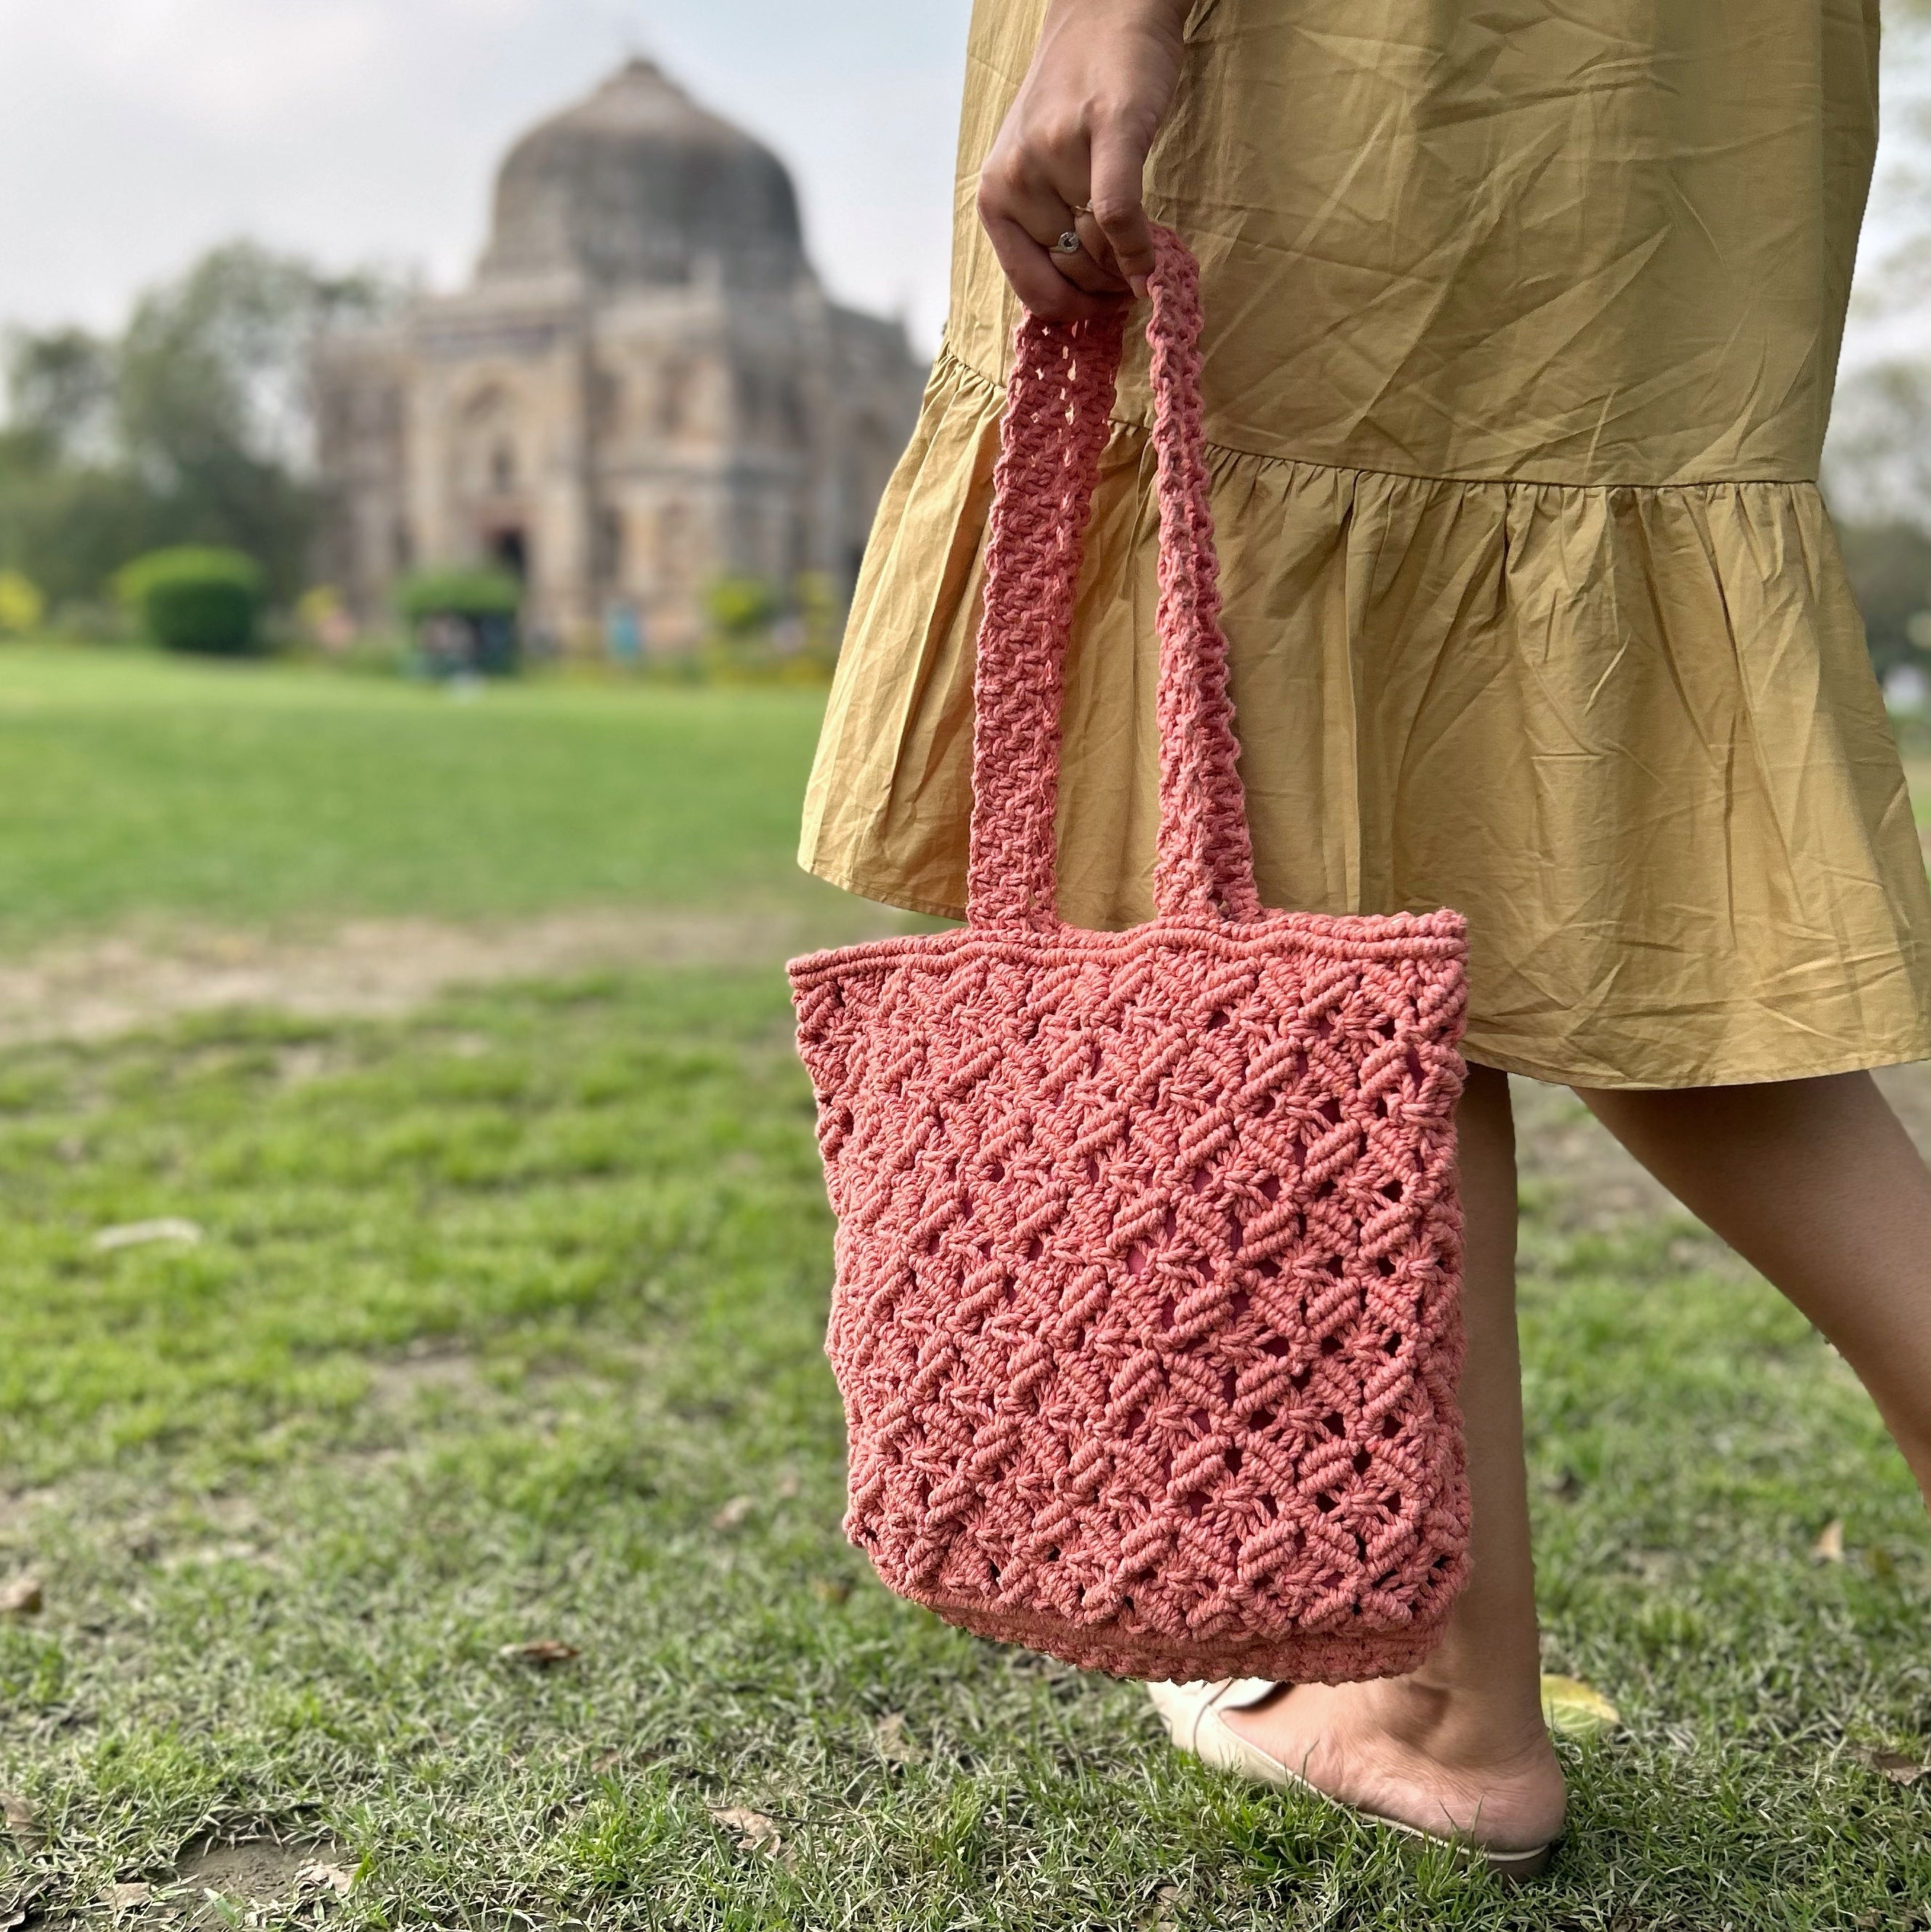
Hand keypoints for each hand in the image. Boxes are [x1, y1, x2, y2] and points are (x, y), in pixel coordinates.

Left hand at [976, 0, 1190, 319]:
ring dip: (1126, 269)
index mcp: (994, 196)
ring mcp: (1056, 154)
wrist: (1106, 15)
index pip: (1032, 288)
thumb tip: (1079, 303)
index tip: (1103, 309)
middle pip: (1071, 272)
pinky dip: (1137, 248)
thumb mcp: (1035, 172)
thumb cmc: (1073, 102)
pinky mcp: (1106, 131)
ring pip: (1097, 251)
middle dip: (1106, 289)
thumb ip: (1044, 229)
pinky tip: (1152, 265)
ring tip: (1142, 258)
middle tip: (1132, 282)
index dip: (1074, 311)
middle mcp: (1015, 178)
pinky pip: (1119, 214)